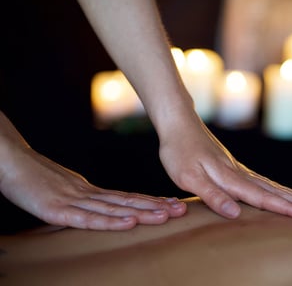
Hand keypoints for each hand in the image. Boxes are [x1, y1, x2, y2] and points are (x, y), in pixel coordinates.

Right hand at [0, 146, 186, 230]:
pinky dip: (110, 221)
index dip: (151, 202)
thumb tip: (104, 206)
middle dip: (156, 207)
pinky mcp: (57, 210)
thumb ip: (85, 200)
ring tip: (166, 216)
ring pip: (114, 209)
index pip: (127, 197)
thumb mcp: (66, 190)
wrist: (11, 162)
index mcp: (91, 191)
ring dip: (142, 212)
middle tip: (181, 209)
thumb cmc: (37, 178)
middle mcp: (88, 194)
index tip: (173, 204)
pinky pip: (88, 218)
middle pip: (127, 201)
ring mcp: (74, 201)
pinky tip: (128, 222)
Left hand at [159, 118, 291, 221]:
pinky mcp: (235, 166)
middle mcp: (240, 173)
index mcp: (231, 178)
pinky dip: (280, 188)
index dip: (286, 209)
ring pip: (273, 185)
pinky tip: (289, 190)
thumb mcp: (188, 177)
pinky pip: (264, 180)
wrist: (179, 122)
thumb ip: (212, 195)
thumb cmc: (179, 150)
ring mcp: (239, 168)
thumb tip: (235, 213)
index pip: (263, 198)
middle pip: (276, 191)